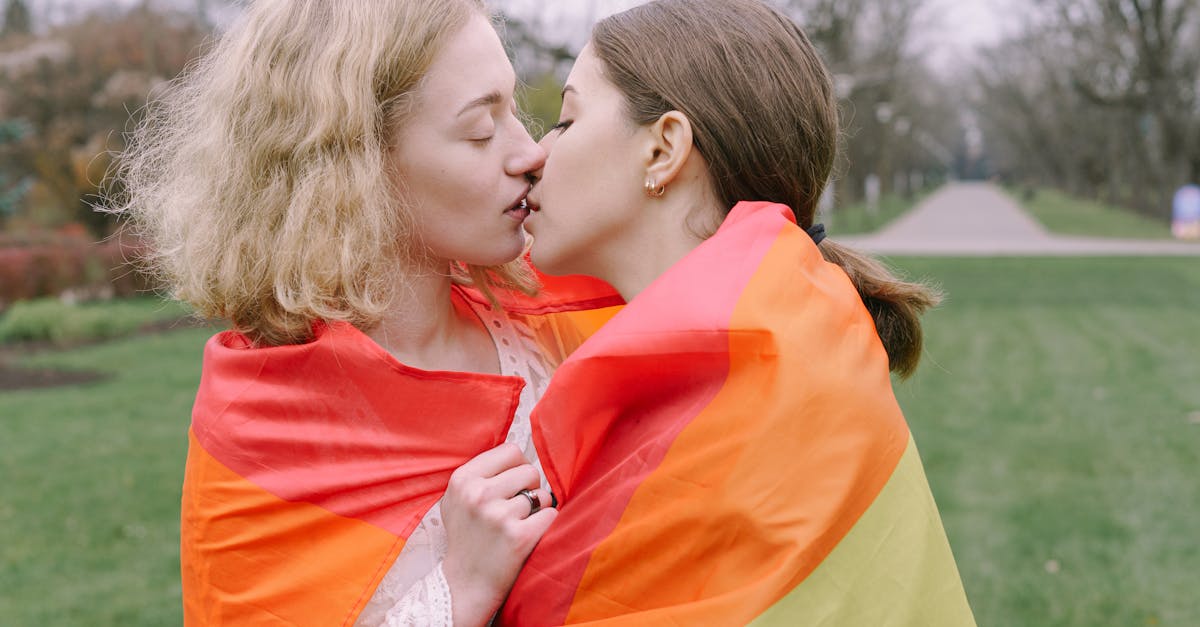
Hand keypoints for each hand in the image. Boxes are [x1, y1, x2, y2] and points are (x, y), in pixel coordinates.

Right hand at [440, 443, 556, 625]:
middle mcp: (478, 494)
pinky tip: (530, 534)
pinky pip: (551, 514)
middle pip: (529, 470)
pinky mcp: (518, 536)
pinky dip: (546, 523)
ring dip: (538, 509)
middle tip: (518, 508)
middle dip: (530, 488)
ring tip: (519, 524)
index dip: (518, 466)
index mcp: (463, 480)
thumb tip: (517, 452)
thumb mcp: (457, 499)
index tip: (514, 484)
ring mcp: (498, 515)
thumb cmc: (466, 539)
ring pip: (541, 494)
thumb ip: (480, 473)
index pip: (510, 450)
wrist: (464, 584)